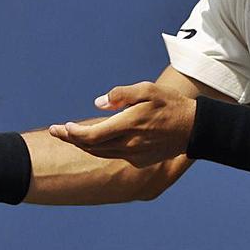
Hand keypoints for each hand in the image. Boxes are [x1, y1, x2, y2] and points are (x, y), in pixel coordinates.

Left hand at [48, 81, 196, 166]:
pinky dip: (100, 148)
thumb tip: (98, 104)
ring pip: (100, 153)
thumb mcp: (148, 89)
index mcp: (129, 125)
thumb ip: (121, 95)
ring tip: (70, 135)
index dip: (72, 134)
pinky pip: (114, 155)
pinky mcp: (140, 160)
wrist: (194, 128)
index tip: (60, 127)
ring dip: (83, 145)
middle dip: (71, 139)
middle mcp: (129, 144)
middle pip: (91, 146)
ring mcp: (134, 155)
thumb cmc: (170, 104)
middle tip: (55, 131)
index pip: (92, 135)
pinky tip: (95, 140)